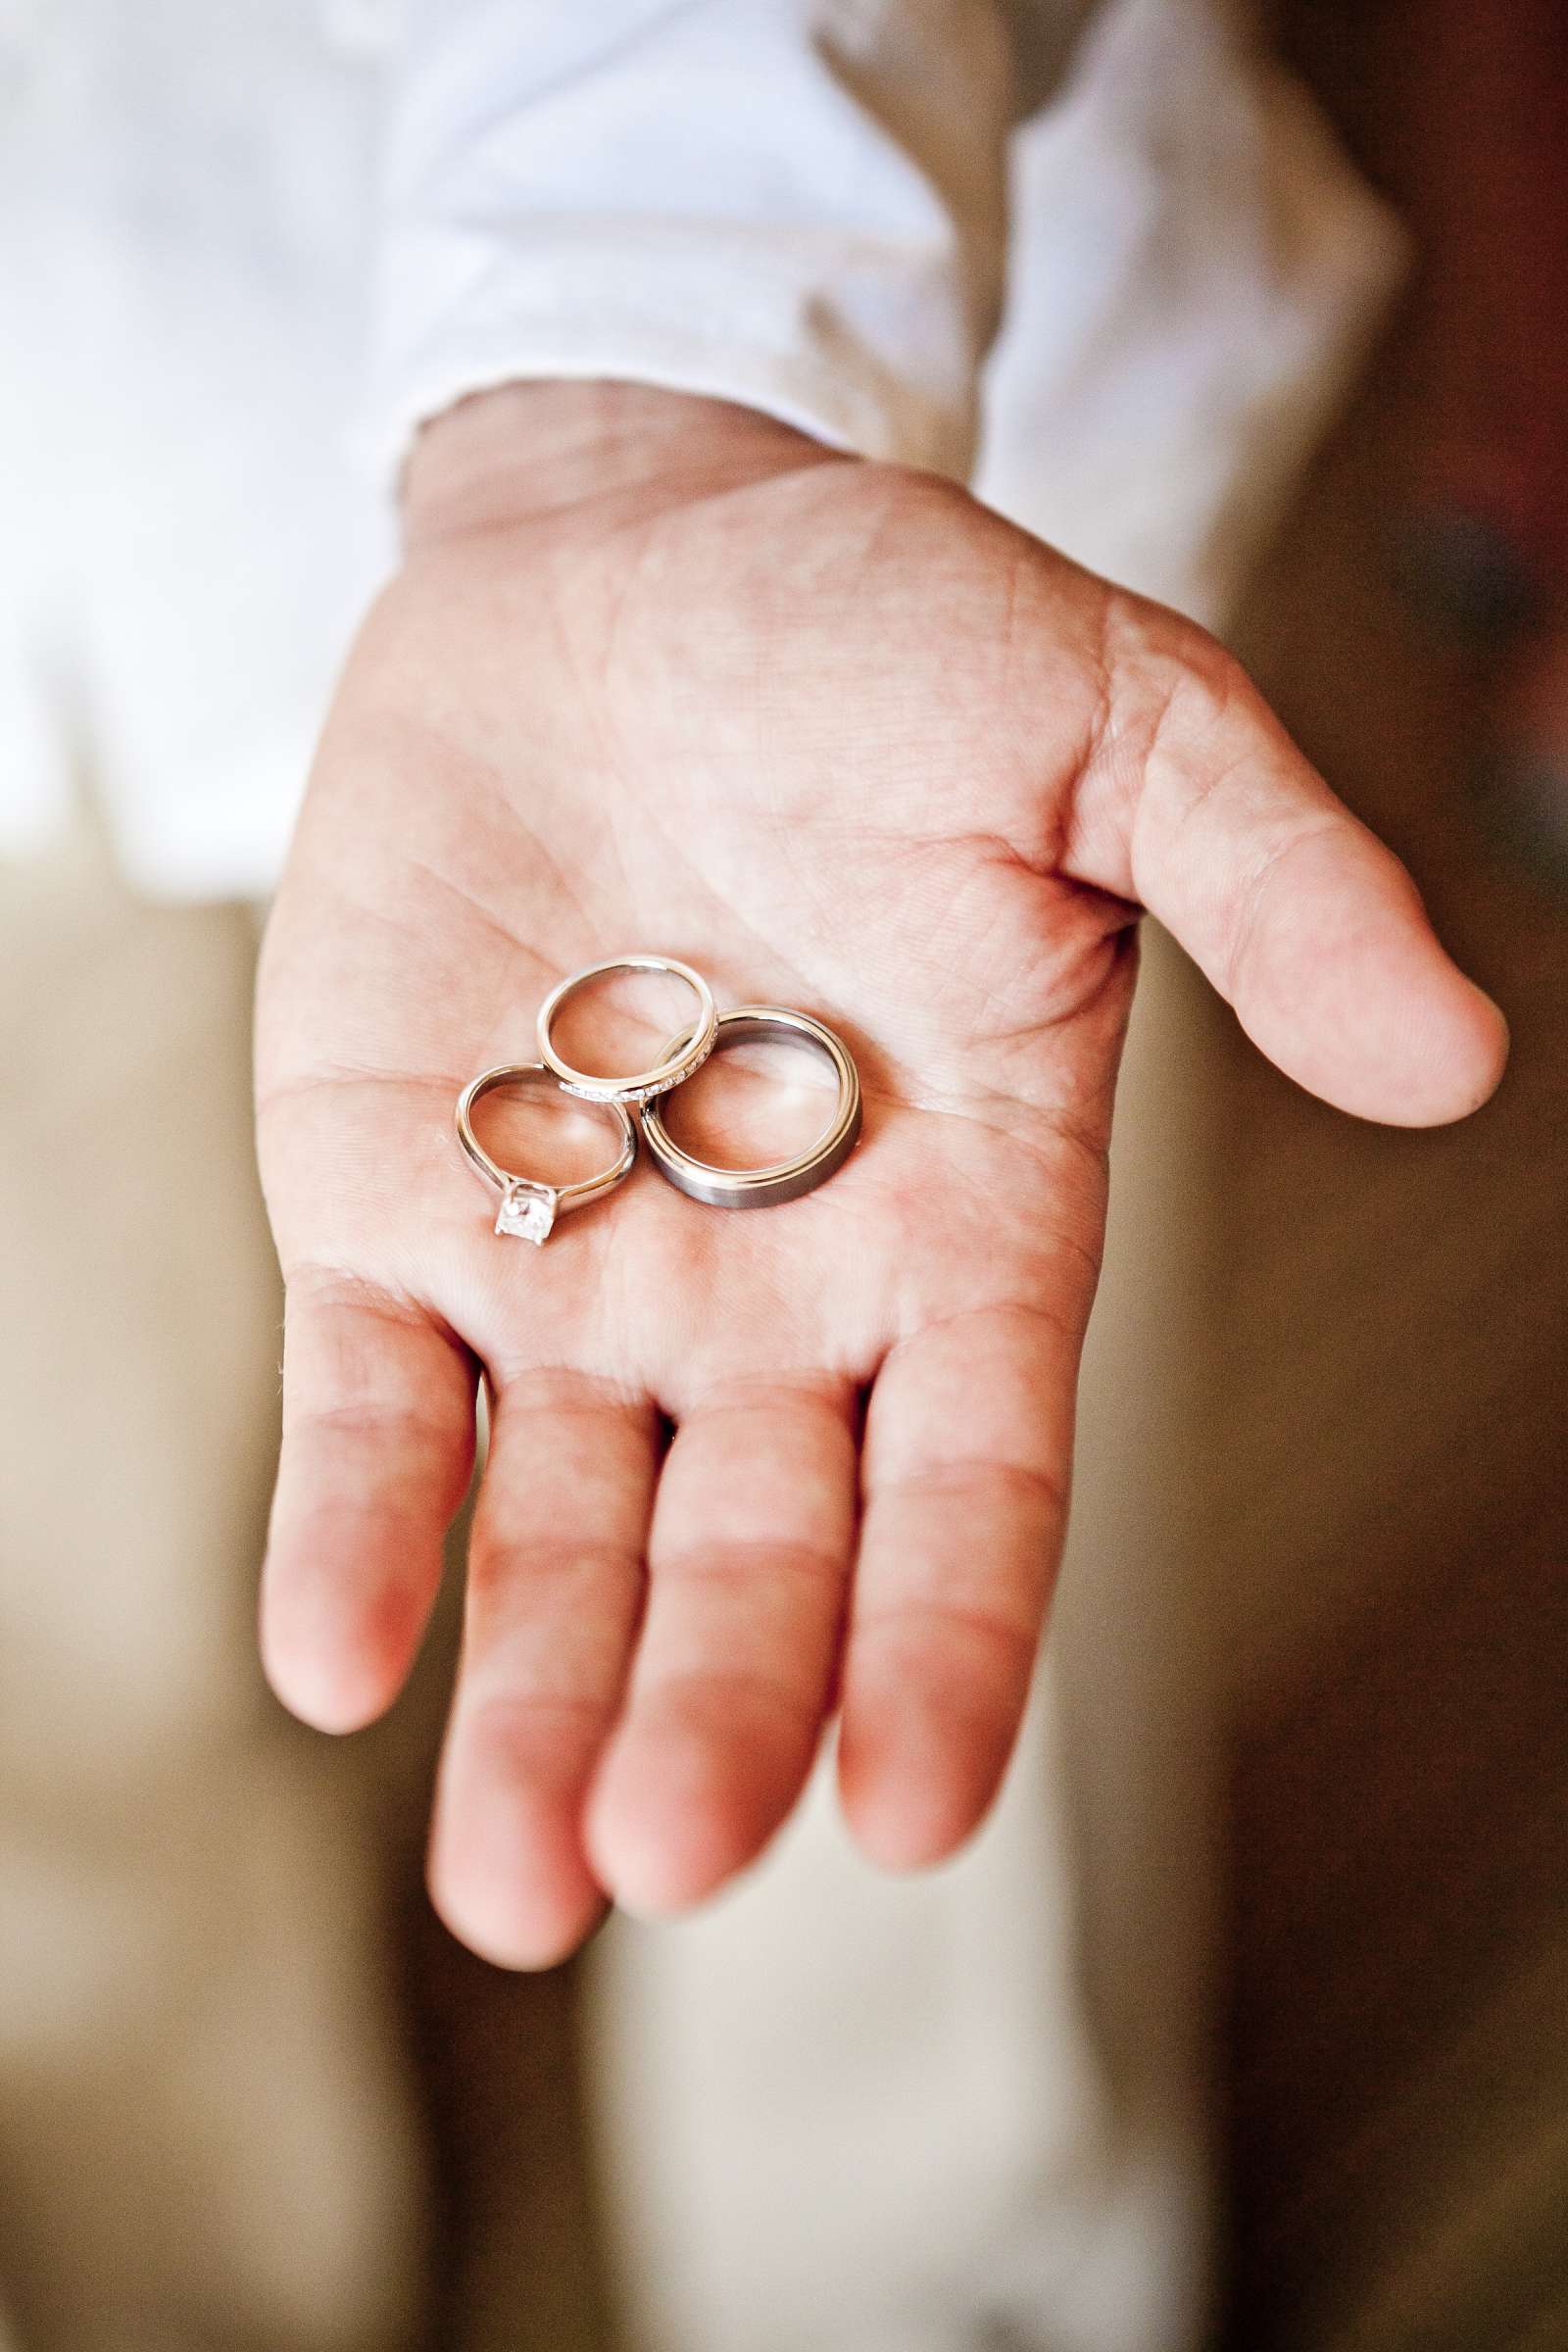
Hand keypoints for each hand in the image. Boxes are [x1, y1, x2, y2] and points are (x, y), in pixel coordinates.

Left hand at [256, 384, 1504, 1966]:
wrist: (621, 550)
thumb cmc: (884, 631)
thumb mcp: (1116, 724)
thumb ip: (1274, 884)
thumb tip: (1455, 1057)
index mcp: (963, 1214)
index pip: (974, 1475)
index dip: (946, 1641)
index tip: (912, 1817)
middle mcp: (774, 1286)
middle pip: (753, 1551)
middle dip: (715, 1707)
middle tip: (668, 1861)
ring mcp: (574, 1258)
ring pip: (558, 1527)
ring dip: (531, 1694)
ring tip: (515, 1881)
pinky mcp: (393, 1199)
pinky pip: (368, 1396)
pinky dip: (353, 1525)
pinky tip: (339, 1663)